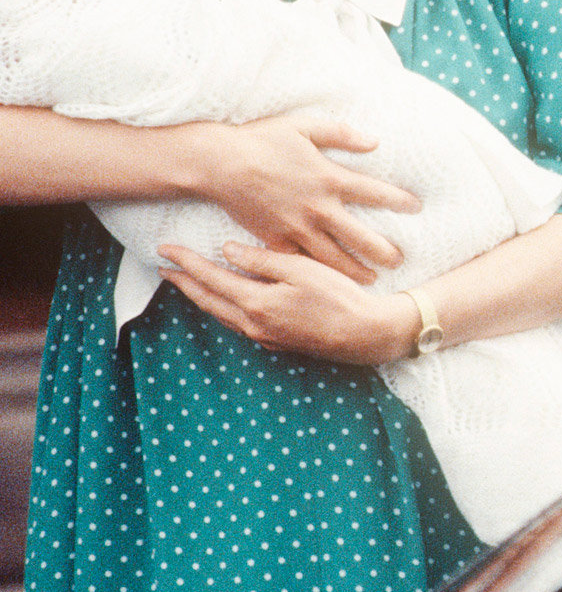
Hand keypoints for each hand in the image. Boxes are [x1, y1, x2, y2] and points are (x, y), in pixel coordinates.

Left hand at [158, 241, 421, 363]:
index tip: (165, 249)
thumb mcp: (301, 269)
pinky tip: (226, 300)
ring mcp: (265, 336)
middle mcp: (254, 324)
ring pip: (221, 315)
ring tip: (188, 282)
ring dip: (201, 297)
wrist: (367, 334)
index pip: (211, 279)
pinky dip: (223, 308)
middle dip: (184, 282)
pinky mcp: (277, 341)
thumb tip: (227, 251)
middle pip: (208, 301)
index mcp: (257, 303)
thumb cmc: (339, 296)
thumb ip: (262, 261)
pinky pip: (238, 323)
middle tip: (164, 266)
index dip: (186, 263)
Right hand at [191, 113, 419, 283]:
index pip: (376, 193)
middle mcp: (319, 208)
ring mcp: (298, 228)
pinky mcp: (276, 241)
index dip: (400, 201)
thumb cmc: (262, 140)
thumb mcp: (305, 127)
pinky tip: (328, 283)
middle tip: (401, 260)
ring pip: (335, 258)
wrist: (221, 164)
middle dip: (385, 251)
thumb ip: (341, 134)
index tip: (417, 207)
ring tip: (372, 279)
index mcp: (330, 178)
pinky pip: (302, 263)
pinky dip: (317, 274)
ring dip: (356, 270)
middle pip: (361, 237)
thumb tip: (374, 141)